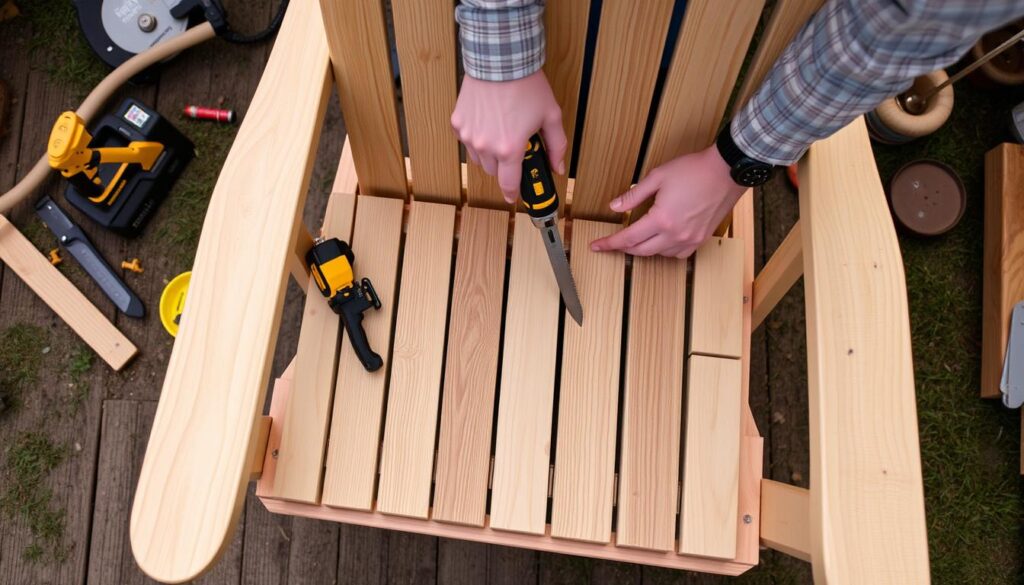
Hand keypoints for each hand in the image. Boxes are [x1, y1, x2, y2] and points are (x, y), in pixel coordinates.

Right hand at [451, 71, 566, 202]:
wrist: (500, 59)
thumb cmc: (526, 85)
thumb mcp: (551, 116)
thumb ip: (556, 146)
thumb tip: (558, 167)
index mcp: (510, 149)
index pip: (509, 184)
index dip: (513, 193)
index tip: (514, 196)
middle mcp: (486, 146)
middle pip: (494, 171)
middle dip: (505, 165)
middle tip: (515, 147)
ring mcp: (468, 135)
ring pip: (479, 158)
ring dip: (489, 153)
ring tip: (501, 131)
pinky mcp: (458, 123)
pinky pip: (466, 140)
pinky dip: (476, 137)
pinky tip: (487, 122)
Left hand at [590, 145, 746, 257]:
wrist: (726, 171)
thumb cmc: (694, 170)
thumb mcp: (658, 177)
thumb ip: (634, 194)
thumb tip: (615, 206)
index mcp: (661, 219)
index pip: (628, 238)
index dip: (609, 244)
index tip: (596, 246)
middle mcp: (675, 234)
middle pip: (641, 250)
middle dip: (624, 248)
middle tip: (613, 243)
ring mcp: (690, 239)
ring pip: (659, 254)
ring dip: (645, 249)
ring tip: (638, 238)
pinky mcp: (701, 238)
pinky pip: (678, 254)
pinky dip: (665, 250)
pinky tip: (662, 240)